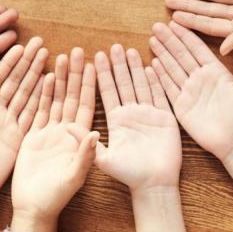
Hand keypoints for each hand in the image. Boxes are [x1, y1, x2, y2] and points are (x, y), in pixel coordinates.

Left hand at [0, 37, 48, 208]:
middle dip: (27, 62)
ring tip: (48, 57)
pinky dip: (42, 99)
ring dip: (37, 76)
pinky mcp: (19, 137)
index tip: (19, 46)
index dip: (7, 63)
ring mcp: (8, 124)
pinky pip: (32, 114)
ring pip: (26, 94)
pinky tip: (51, 85)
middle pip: (14, 82)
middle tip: (39, 43)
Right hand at [11, 48, 97, 231]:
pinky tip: (44, 76)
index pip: (87, 106)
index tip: (95, 64)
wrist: (33, 209)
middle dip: (75, 74)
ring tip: (61, 56)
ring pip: (56, 99)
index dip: (91, 85)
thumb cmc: (57, 197)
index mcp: (79, 139)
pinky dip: (42, 94)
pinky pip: (38, 110)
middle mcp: (66, 132)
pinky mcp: (34, 136)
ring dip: (59, 79)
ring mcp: (50, 133)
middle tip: (77, 51)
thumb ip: (85, 155)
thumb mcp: (74, 177)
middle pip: (72, 97)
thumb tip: (96, 133)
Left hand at [94, 45, 181, 190]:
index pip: (107, 92)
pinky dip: (156, 82)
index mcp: (115, 120)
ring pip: (140, 85)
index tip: (94, 56)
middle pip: (123, 84)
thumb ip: (85, 144)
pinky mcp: (165, 118)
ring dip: (135, 69)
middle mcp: (131, 114)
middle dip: (118, 66)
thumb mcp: (103, 160)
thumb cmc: (128, 175)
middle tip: (112, 46)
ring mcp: (149, 114)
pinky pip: (160, 96)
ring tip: (130, 50)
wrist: (154, 186)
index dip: (101, 75)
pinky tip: (152, 67)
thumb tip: (67, 127)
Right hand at [149, 21, 232, 160]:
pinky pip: (168, 88)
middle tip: (157, 25)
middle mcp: (200, 78)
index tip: (176, 21)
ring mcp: (189, 91)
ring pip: (172, 68)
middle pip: (181, 55)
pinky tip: (152, 63)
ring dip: (162, 53)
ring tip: (152, 39)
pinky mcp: (181, 106)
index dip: (186, 35)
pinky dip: (160, 76)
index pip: (197, 48)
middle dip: (169, 40)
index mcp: (215, 71)